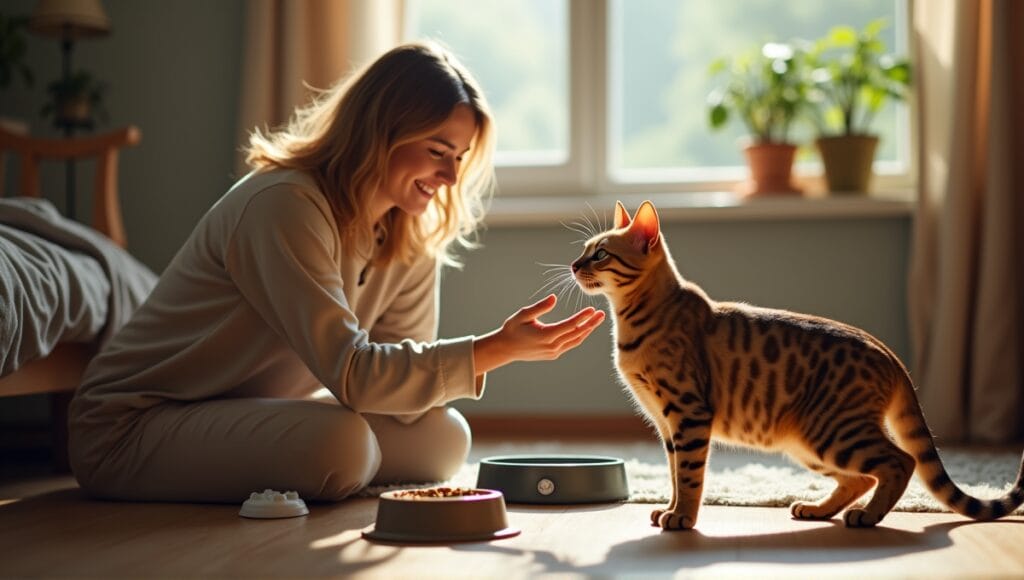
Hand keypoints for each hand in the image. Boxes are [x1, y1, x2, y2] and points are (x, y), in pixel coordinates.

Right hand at [473, 294, 605, 374]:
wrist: (505, 348)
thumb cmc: (513, 328)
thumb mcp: (523, 314)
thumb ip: (540, 307)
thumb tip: (554, 298)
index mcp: (545, 335)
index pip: (569, 326)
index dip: (582, 317)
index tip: (592, 309)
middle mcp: (552, 346)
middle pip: (576, 334)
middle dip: (590, 324)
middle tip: (601, 314)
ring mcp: (553, 352)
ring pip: (575, 341)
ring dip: (587, 330)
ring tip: (596, 320)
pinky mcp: (553, 355)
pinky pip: (570, 344)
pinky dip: (578, 336)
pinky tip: (584, 328)